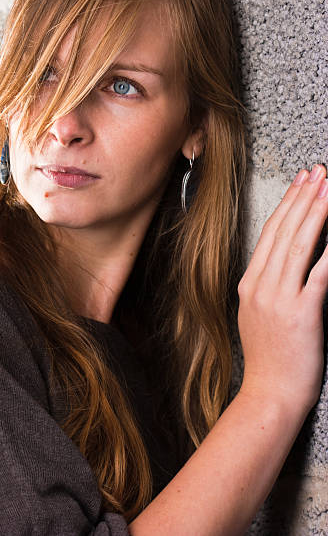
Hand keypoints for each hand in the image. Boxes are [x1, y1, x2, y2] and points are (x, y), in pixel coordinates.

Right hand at [238, 165, 327, 413]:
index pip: (269, 235)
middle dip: (303, 198)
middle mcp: (261, 286)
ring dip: (316, 212)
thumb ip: (266, 287)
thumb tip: (282, 263)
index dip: (287, 205)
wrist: (269, 394)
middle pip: (284, 232)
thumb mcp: (256, 316)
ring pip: (299, 245)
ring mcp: (279, 298)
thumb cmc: (268, 359)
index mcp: (249, 284)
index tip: (300, 182)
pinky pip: (318, 273)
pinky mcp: (301, 313)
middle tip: (318, 172)